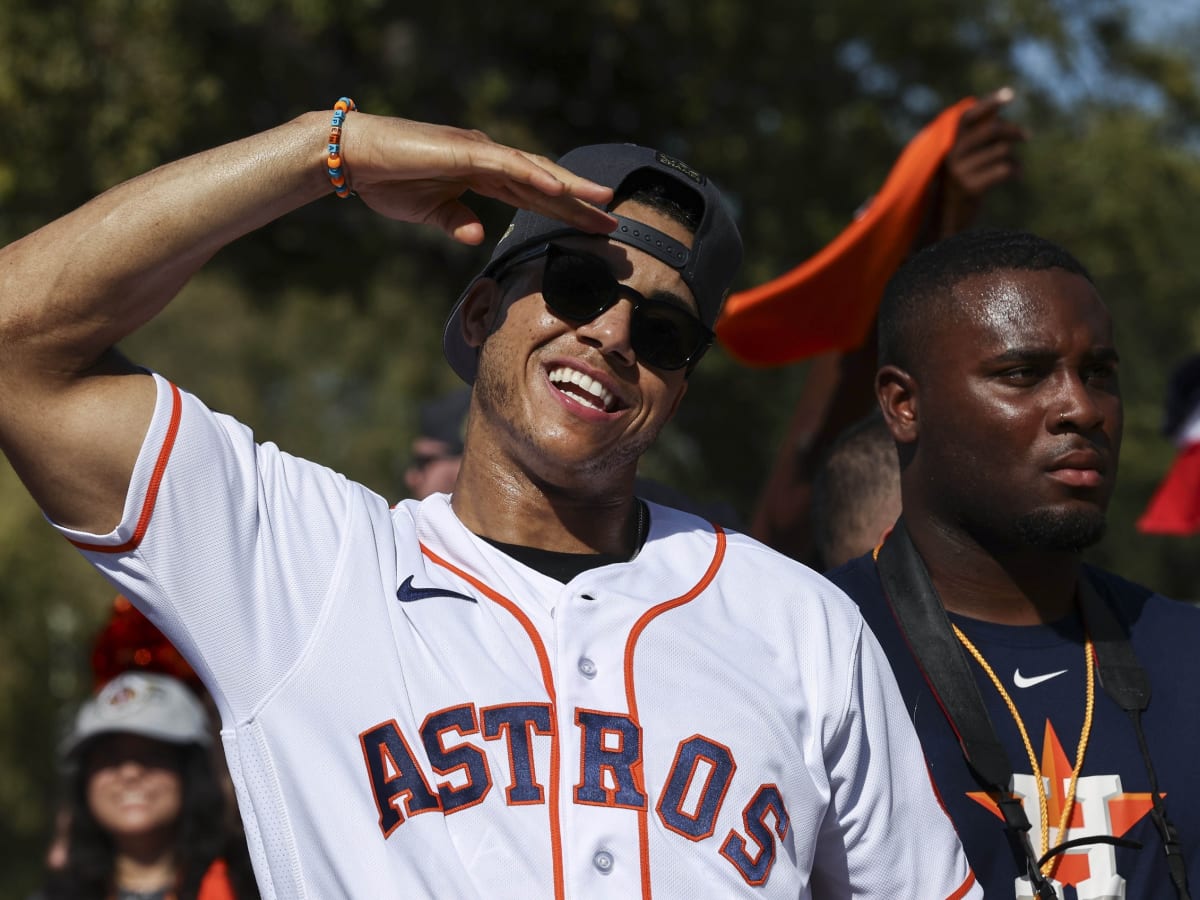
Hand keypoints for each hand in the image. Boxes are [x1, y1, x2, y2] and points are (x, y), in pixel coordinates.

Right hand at [339, 114, 616, 243]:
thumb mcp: (430, 212)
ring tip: (603, 201)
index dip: (566, 212)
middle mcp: (487, 159)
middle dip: (581, 204)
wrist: (352, 158)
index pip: (534, 197)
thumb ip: (458, 222)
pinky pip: (507, 167)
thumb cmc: (387, 181)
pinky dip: (535, 177)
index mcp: (482, 175)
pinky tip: (559, 190)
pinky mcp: (464, 151)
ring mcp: (478, 151)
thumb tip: (480, 237)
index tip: (596, 229)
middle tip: (615, 223)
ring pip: (535, 171)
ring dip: (571, 187)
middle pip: (544, 184)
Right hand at [936, 87, 1027, 236]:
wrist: (950, 220)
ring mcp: (959, 172)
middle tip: (1027, 136)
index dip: (989, 103)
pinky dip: (1016, 171)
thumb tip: (996, 114)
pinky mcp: (969, 187)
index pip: (969, 117)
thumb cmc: (965, 183)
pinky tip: (1017, 177)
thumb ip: (977, 138)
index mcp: (950, 144)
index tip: (1010, 94)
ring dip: (1015, 158)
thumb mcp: (966, 158)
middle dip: (1013, 131)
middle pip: (991, 130)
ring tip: (1015, 168)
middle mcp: (951, 155)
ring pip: (1002, 150)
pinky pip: (1004, 169)